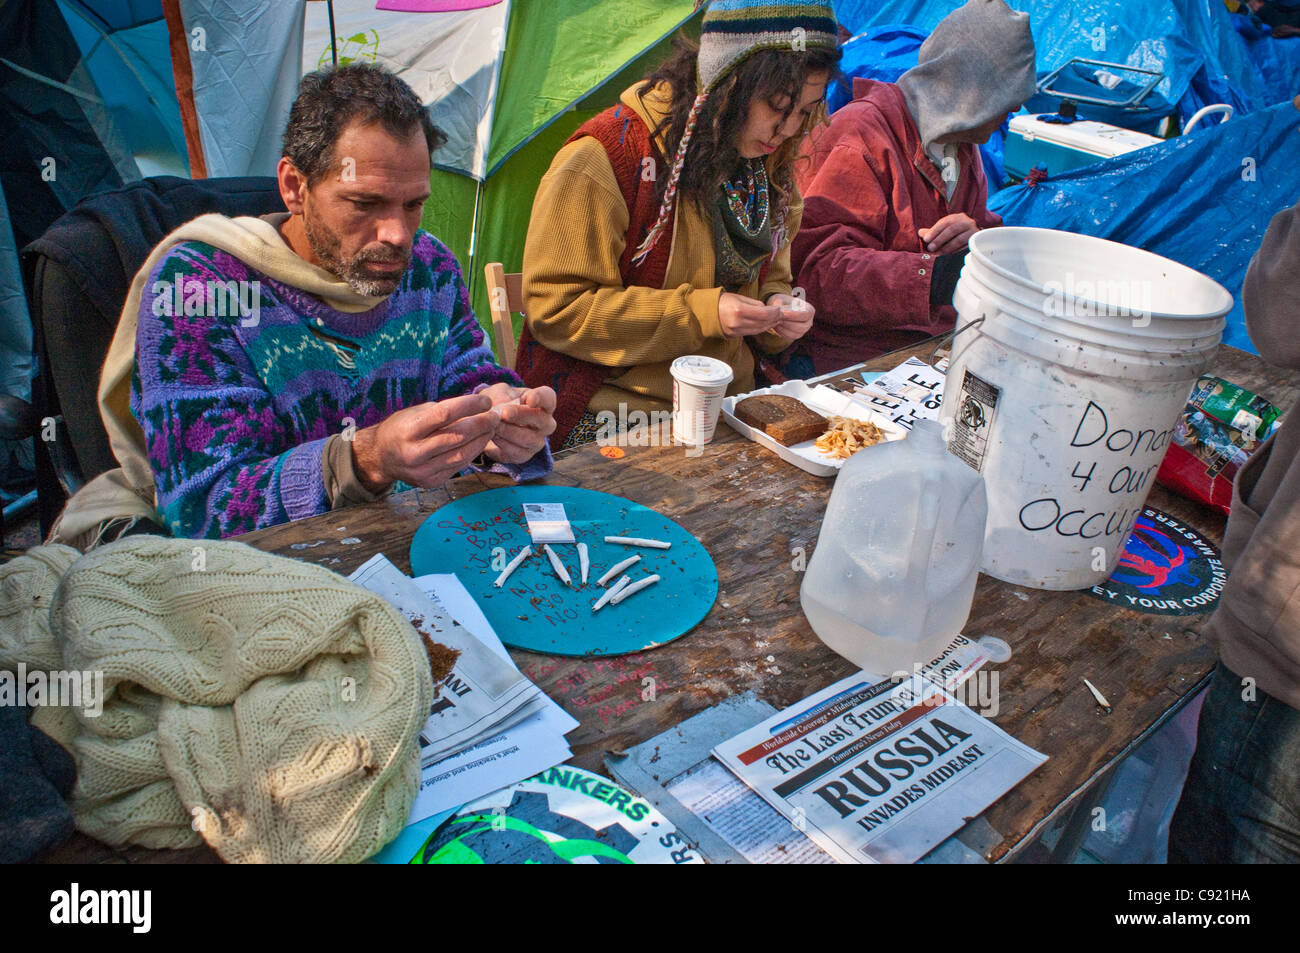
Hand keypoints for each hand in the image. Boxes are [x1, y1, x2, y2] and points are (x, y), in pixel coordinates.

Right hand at [351, 393, 498, 490]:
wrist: (380, 458)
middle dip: (481, 424)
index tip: (486, 401)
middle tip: (495, 416)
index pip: (444, 414)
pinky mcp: (430, 482)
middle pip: (457, 436)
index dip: (468, 406)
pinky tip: (480, 442)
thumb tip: (477, 406)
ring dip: (481, 440)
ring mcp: (422, 471)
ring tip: (491, 428)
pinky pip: (458, 466)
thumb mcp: (416, 413)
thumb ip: (443, 411)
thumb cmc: (401, 429)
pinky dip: (472, 453)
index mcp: (408, 430)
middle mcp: (414, 452)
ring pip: (462, 454)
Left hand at [478, 383, 556, 463]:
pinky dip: (503, 444)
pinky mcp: (525, 455)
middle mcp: (545, 423)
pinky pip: (518, 452)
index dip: (541, 398)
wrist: (488, 424)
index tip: (530, 400)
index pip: (548, 398)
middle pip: (541, 419)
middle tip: (504, 413)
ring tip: (495, 425)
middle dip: (521, 415)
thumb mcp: (499, 392)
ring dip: (509, 431)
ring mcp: (537, 441)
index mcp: (542, 403)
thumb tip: (503, 403)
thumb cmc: (498, 403)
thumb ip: (502, 394)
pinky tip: (493, 435)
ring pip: (529, 439)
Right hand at [718, 292, 781, 337]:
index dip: (774, 313)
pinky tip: (765, 325)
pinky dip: (760, 329)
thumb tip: (767, 310)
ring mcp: (736, 331)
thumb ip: (754, 304)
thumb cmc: (722, 301)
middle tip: (781, 315)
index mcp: (739, 310)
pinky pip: (752, 332)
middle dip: (774, 319)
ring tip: (776, 321)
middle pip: (762, 323)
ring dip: (769, 325)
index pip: (763, 314)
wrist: (706, 313)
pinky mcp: (735, 336)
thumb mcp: (739, 297)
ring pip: (759, 330)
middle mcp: (738, 322)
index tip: (779, 310)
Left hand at [764, 293, 814, 340]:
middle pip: (801, 327)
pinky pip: (789, 337)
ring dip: (783, 328)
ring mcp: (803, 330)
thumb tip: (777, 309)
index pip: (806, 314)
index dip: (795, 315)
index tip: (783, 312)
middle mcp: (809, 322)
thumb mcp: (781, 299)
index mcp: (809, 310)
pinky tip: (775, 326)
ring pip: (795, 334)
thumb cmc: (782, 302)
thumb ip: (780, 303)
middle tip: (777, 318)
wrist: (780, 310)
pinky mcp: (796, 335)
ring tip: (775, 321)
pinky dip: (781, 332)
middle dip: (788, 323)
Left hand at [919, 213, 977, 254]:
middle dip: (939, 239)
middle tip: (930, 248)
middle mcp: (967, 222)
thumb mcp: (944, 231)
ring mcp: (974, 232)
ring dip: (947, 248)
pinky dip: (955, 253)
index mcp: (958, 217)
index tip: (926, 239)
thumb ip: (932, 232)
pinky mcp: (977, 243)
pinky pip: (965, 248)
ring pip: (959, 239)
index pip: (945, 222)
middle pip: (952, 229)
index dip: (934, 231)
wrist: (978, 240)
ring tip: (937, 254)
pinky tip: (948, 257)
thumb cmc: (956, 235)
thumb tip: (920, 233)